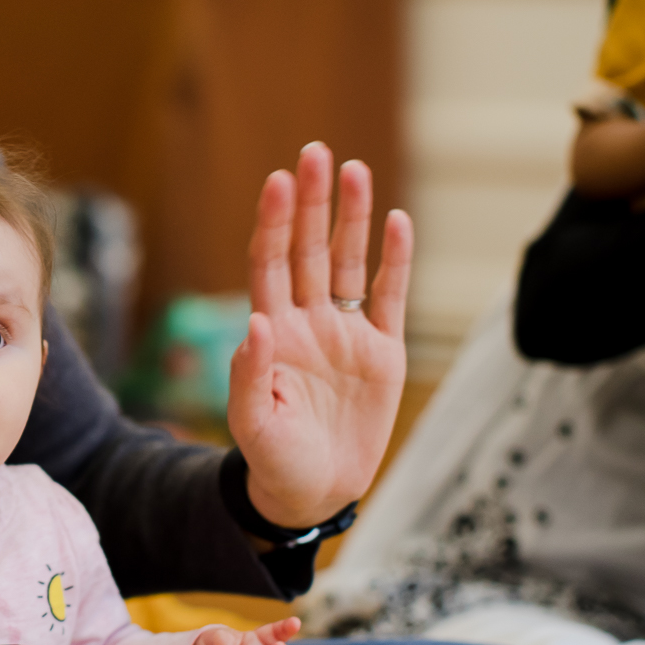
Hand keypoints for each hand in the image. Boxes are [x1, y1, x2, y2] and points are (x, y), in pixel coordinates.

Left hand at [228, 143, 411, 529]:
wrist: (315, 492)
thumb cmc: (274, 460)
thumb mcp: (253, 424)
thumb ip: (249, 376)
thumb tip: (256, 323)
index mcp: (271, 331)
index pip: (269, 263)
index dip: (273, 223)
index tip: (278, 181)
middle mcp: (307, 321)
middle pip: (308, 249)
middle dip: (312, 202)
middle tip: (316, 152)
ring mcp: (345, 332)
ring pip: (347, 262)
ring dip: (352, 218)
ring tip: (355, 170)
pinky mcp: (383, 352)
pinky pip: (390, 297)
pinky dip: (394, 261)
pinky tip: (396, 222)